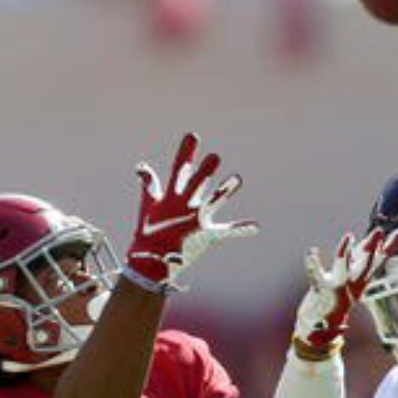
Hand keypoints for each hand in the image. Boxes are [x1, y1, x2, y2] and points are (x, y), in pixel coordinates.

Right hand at [124, 133, 257, 291]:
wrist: (151, 261)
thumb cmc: (150, 231)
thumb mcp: (149, 205)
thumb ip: (150, 184)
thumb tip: (141, 166)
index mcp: (171, 197)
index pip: (178, 170)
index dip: (186, 153)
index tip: (193, 136)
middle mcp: (185, 206)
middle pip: (197, 184)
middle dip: (205, 171)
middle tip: (215, 157)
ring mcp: (197, 220)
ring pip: (214, 201)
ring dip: (225, 191)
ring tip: (238, 179)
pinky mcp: (207, 235)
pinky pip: (227, 232)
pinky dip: (241, 229)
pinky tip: (256, 227)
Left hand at [292, 229, 397, 359]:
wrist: (320, 328)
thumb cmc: (336, 300)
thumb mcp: (351, 280)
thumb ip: (358, 260)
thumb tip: (371, 242)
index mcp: (360, 283)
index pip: (377, 262)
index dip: (388, 247)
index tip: (397, 233)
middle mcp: (351, 286)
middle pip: (365, 265)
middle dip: (372, 248)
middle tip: (379, 231)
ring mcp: (336, 288)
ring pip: (344, 270)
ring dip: (346, 253)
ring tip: (349, 236)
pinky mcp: (319, 290)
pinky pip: (316, 274)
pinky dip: (313, 263)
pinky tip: (311, 252)